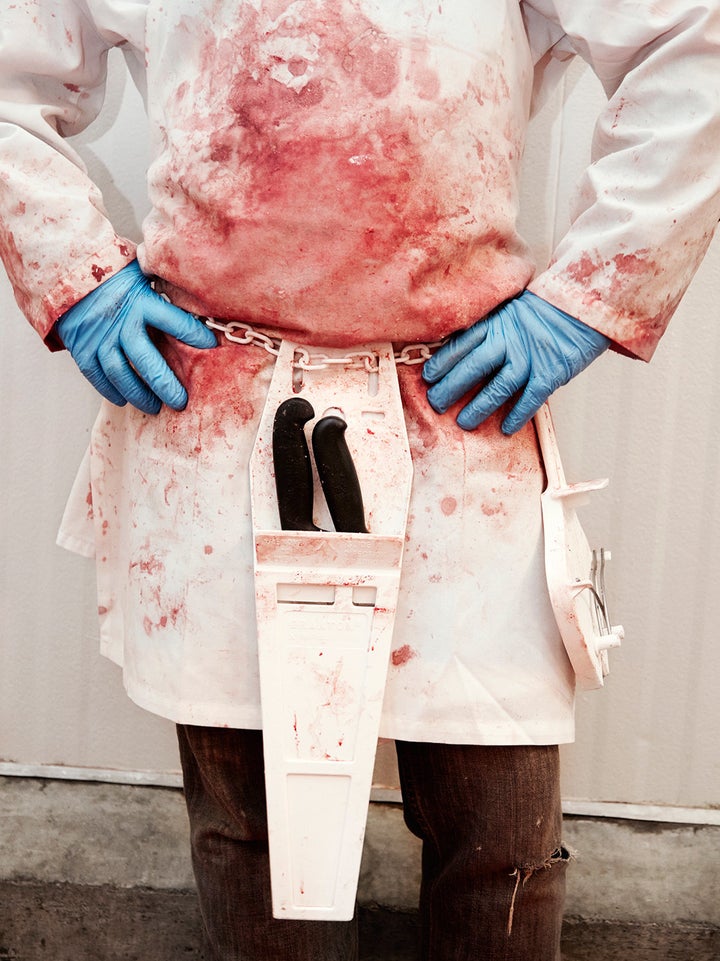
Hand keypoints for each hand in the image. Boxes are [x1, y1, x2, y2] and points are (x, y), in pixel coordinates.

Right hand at [55, 260, 216, 413]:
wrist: (69, 273)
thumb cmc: (115, 276)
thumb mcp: (142, 275)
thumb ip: (163, 293)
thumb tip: (196, 306)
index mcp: (140, 301)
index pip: (173, 320)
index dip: (193, 334)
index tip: (211, 347)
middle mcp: (120, 321)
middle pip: (145, 359)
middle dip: (165, 384)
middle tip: (181, 403)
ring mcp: (98, 336)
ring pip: (120, 372)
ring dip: (139, 394)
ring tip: (154, 407)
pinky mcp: (80, 347)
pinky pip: (96, 375)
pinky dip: (110, 390)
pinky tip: (124, 400)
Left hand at [423, 291, 608, 433]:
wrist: (585, 300)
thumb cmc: (548, 306)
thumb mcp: (512, 307)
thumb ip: (492, 325)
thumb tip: (467, 346)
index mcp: (497, 321)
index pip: (462, 344)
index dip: (442, 362)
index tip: (428, 377)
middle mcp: (509, 339)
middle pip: (472, 367)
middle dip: (450, 388)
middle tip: (435, 404)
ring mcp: (530, 356)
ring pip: (497, 386)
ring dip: (478, 407)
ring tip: (463, 423)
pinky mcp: (551, 371)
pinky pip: (530, 398)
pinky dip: (518, 415)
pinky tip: (507, 429)